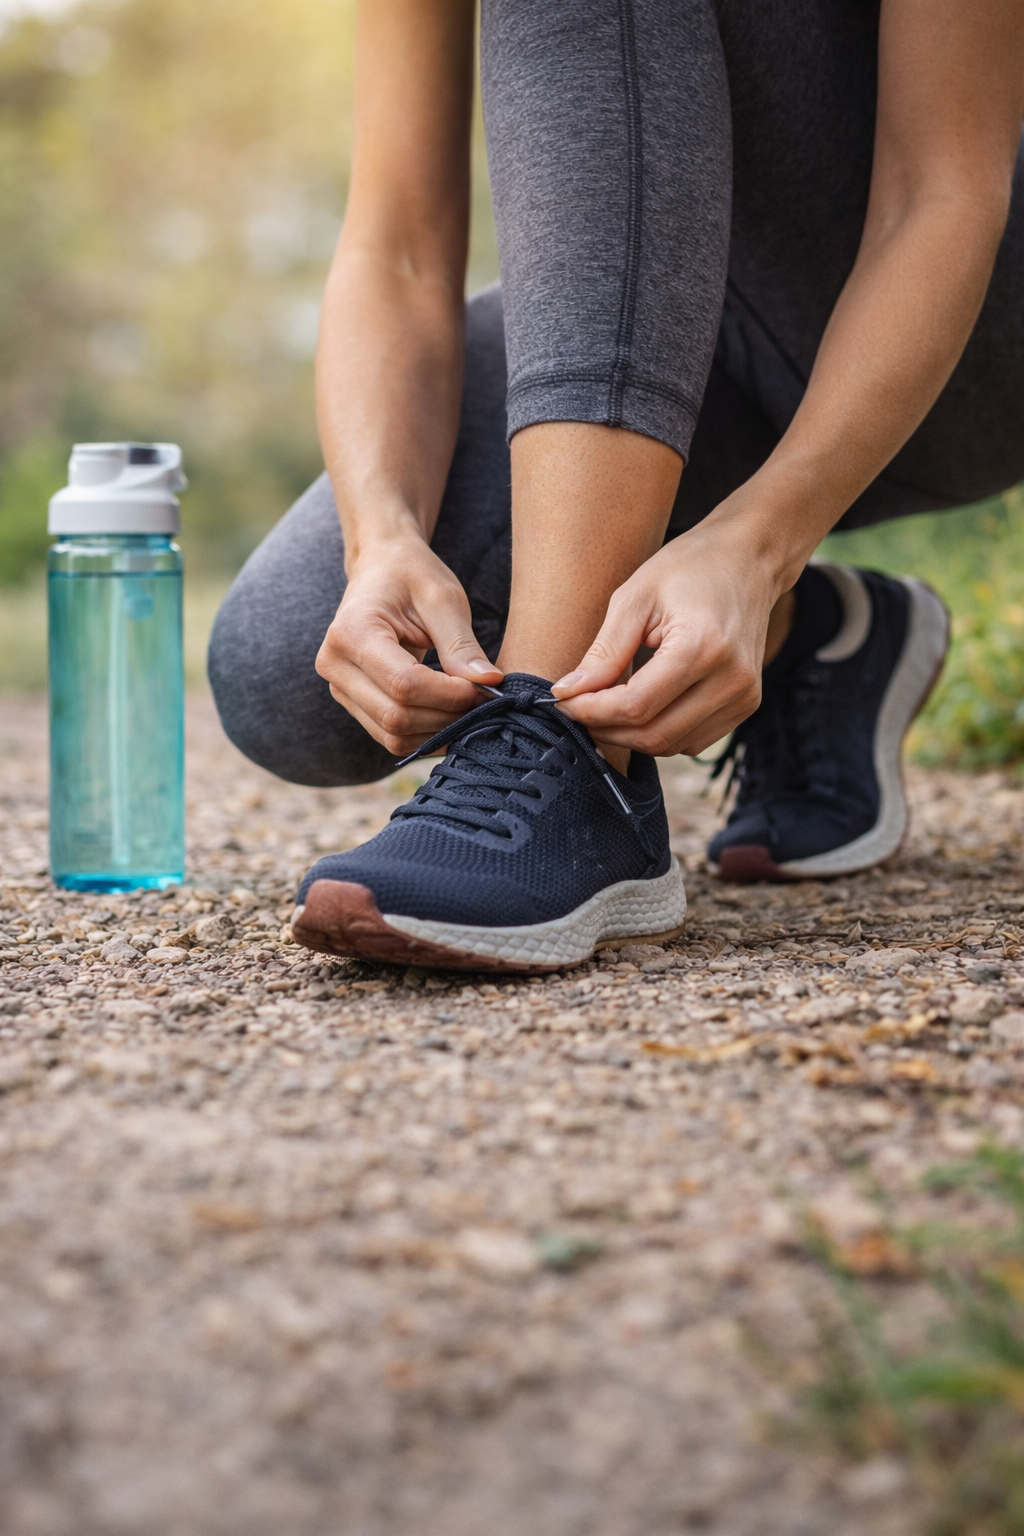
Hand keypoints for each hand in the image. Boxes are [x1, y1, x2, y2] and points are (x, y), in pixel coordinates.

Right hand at [316, 533, 501, 756]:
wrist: (380, 569)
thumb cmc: (411, 576)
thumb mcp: (443, 598)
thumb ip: (462, 645)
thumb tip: (489, 684)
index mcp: (351, 631)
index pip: (403, 684)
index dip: (448, 695)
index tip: (482, 687)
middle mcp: (335, 664)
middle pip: (395, 716)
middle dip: (446, 716)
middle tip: (482, 701)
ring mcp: (338, 688)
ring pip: (392, 735)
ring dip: (438, 731)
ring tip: (468, 709)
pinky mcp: (352, 703)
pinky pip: (390, 736)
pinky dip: (425, 735)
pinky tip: (449, 715)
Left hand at [550, 516, 781, 756]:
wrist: (748, 560)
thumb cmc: (689, 568)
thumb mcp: (635, 597)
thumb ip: (604, 652)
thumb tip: (568, 693)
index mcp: (703, 646)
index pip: (636, 705)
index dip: (592, 711)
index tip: (563, 701)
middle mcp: (732, 680)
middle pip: (654, 734)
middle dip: (606, 728)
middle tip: (577, 708)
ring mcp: (744, 697)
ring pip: (672, 744)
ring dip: (629, 735)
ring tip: (603, 707)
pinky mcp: (746, 705)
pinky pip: (692, 740)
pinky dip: (658, 733)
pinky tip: (638, 708)